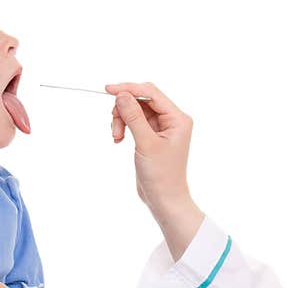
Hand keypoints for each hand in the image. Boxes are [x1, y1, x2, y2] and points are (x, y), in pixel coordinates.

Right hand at [105, 82, 203, 259]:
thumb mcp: (146, 144)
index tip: (108, 89)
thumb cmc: (161, 175)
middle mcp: (172, 119)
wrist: (164, 199)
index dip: (129, 88)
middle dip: (124, 107)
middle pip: (142, 99)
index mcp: (178, 118)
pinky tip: (118, 139)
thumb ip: (134, 117)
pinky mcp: (152, 135)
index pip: (152, 93)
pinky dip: (124, 126)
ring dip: (122, 119)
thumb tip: (122, 94)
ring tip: (116, 136)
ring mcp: (162, 127)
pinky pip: (135, 121)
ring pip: (136, 110)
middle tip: (113, 122)